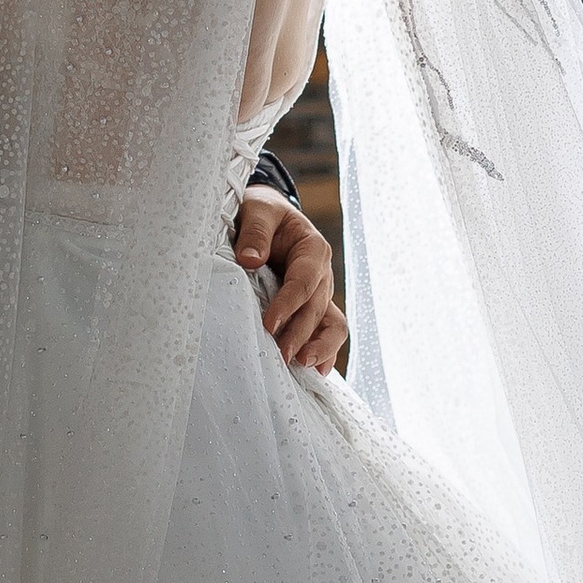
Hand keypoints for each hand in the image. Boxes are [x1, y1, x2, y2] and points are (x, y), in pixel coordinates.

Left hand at [234, 195, 346, 373]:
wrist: (268, 217)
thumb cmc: (262, 213)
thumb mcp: (257, 210)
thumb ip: (255, 231)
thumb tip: (250, 260)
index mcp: (312, 248)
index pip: (304, 280)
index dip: (288, 303)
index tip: (269, 323)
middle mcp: (322, 274)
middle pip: (317, 308)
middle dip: (300, 334)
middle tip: (280, 355)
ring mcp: (321, 295)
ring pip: (333, 325)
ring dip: (320, 347)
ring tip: (303, 366)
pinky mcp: (314, 309)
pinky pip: (328, 332)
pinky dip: (326, 352)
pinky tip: (317, 372)